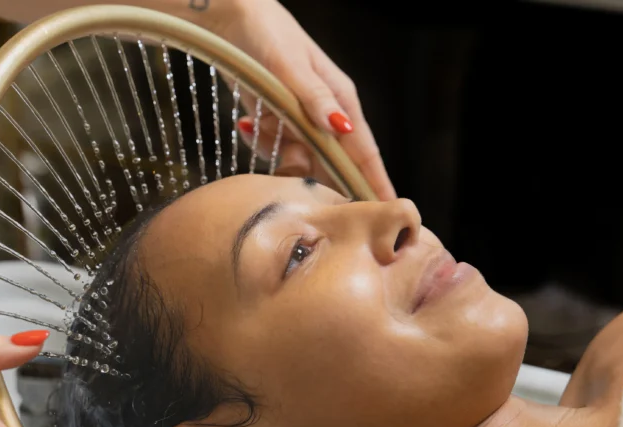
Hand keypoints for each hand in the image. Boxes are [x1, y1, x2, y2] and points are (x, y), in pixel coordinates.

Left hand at [208, 0, 395, 199]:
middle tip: (302, 191)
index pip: (364, 151)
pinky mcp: (278, 118)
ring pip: (297, 157)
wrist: (233, 17)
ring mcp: (301, 118)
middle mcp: (326, 114)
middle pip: (329, 163)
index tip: (388, 210)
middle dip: (314, 175)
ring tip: (264, 124)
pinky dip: (261, 139)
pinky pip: (274, 145)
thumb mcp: (291, 67)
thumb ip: (315, 100)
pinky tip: (249, 121)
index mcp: (341, 101)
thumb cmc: (269, 36)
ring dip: (278, 152)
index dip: (375, 182)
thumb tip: (341, 128)